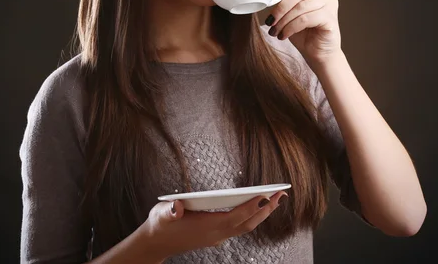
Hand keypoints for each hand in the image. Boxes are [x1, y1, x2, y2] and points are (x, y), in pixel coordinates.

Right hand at [140, 191, 288, 260]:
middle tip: (281, 194)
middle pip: (248, 223)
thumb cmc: (161, 224)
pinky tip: (256, 206)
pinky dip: (251, 217)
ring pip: (246, 227)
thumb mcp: (162, 214)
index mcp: (208, 227)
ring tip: (275, 199)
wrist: (156, 243)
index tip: (267, 195)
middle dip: (266, 210)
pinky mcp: (216, 236)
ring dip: (262, 214)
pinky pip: (240, 227)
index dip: (252, 206)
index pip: (236, 216)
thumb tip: (176, 207)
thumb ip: (170, 211)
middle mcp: (217, 234)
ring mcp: (217, 237)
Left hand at [265, 0, 340, 64]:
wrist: (316, 53)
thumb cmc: (301, 31)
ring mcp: (330, 3)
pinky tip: (283, 35)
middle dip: (280, 7)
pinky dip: (291, 28)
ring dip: (283, 21)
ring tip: (275, 31)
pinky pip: (306, 19)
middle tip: (270, 21)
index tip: (267, 0)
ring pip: (301, 6)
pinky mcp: (331, 18)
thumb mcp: (287, 10)